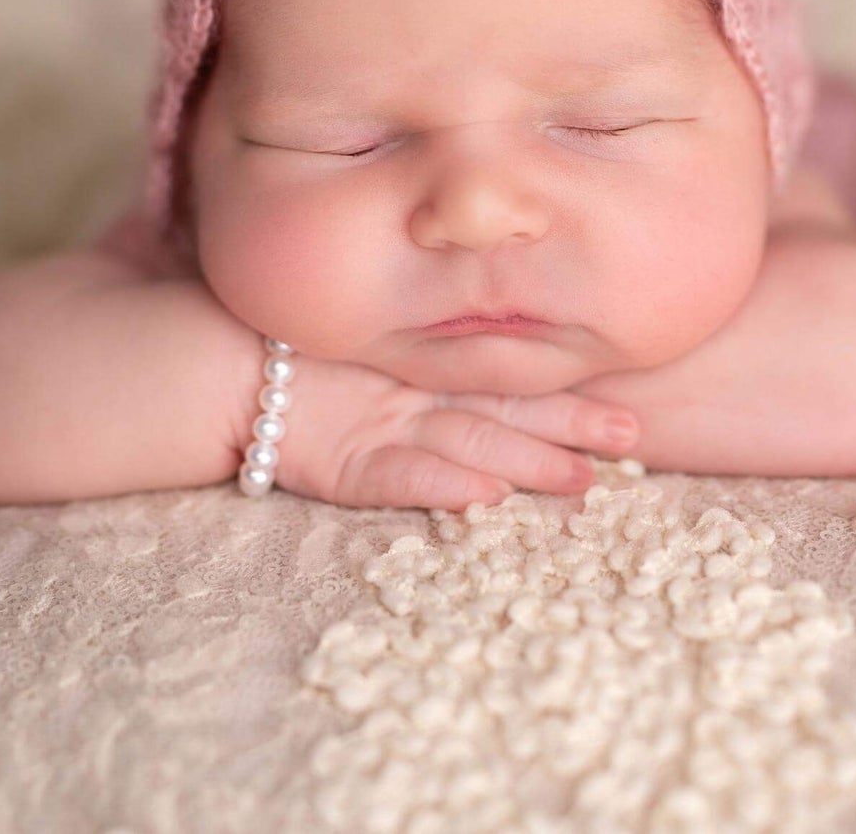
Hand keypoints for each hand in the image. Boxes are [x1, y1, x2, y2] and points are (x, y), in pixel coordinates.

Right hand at [272, 354, 641, 510]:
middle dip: (568, 429)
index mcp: (431, 377)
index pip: (511, 390)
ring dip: (526, 462)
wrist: (226, 368)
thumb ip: (432, 364)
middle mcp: (419, 401)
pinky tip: (484, 499)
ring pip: (469, 445)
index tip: (629, 414)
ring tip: (580, 479)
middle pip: (505, 415)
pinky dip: (442, 487)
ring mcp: (385, 429)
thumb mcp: (377, 357)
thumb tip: (493, 384)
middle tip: (630, 440)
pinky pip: (400, 479)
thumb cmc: (304, 358)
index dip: (568, 402)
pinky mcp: (346, 465)